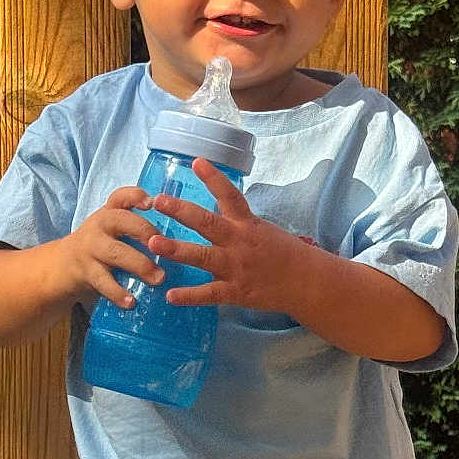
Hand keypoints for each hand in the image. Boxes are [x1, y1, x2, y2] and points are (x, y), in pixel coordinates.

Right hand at [62, 185, 165, 309]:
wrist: (62, 266)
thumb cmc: (100, 246)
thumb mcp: (113, 230)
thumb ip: (136, 228)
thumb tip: (177, 240)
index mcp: (110, 212)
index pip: (120, 197)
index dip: (135, 196)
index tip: (151, 203)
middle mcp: (99, 226)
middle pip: (121, 221)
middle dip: (144, 231)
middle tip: (165, 244)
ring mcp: (91, 248)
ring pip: (116, 252)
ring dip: (140, 264)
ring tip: (159, 278)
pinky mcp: (86, 272)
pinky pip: (103, 282)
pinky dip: (118, 293)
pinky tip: (131, 302)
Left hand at [148, 159, 318, 310]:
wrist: (306, 281)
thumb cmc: (283, 252)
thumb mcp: (261, 228)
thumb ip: (235, 221)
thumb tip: (212, 209)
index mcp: (247, 224)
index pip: (230, 196)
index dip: (213, 178)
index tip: (196, 162)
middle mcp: (239, 242)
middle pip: (208, 224)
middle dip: (182, 212)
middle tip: (159, 201)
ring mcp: (236, 267)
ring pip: (203, 257)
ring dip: (176, 250)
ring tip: (152, 243)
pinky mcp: (236, 291)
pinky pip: (209, 294)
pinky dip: (189, 296)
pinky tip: (169, 296)